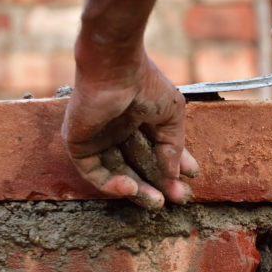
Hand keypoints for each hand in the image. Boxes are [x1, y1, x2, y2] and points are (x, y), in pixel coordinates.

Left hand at [61, 49, 198, 208]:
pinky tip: (132, 187)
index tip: (192, 177)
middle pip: (138, 166)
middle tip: (177, 198)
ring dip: (137, 191)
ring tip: (157, 202)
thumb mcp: (172, 115)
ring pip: (117, 174)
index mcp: (139, 119)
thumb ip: (173, 146)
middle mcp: (118, 131)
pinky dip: (112, 184)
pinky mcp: (80, 144)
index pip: (157, 149)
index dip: (175, 165)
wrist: (117, 69)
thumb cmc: (145, 84)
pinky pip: (94, 172)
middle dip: (158, 183)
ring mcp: (98, 138)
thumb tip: (176, 175)